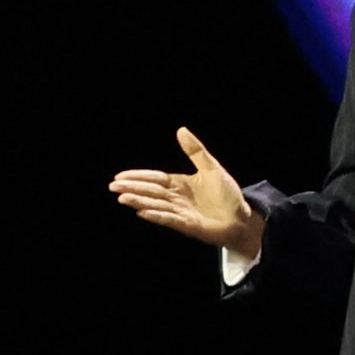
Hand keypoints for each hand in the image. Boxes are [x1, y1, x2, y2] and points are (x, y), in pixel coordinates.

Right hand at [109, 126, 258, 256]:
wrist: (242, 218)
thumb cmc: (227, 194)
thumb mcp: (211, 168)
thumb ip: (195, 151)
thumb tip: (180, 129)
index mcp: (180, 184)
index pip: (155, 178)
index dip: (138, 176)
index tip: (119, 175)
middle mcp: (177, 198)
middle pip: (151, 191)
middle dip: (132, 188)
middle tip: (112, 186)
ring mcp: (181, 212)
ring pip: (156, 205)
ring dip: (139, 202)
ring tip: (122, 198)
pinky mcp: (188, 225)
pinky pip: (169, 219)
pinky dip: (156, 215)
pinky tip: (143, 212)